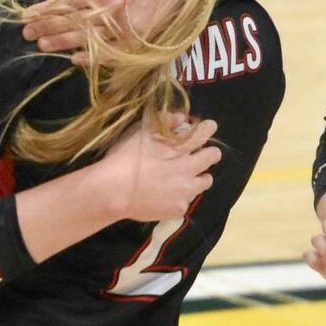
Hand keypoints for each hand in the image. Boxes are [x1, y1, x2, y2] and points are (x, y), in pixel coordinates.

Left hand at [22, 0, 177, 65]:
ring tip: (42, 45)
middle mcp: (107, 12)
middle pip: (68, 24)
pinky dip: (91, 58)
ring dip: (61, 43)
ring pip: (84, 40)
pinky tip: (74, 59)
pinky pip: (108, 54)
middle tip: (27, 34)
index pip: (62, 4)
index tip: (25, 17)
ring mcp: (121, 30)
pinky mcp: (135, 42)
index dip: (41, 12)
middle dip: (45, 28)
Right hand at [102, 115, 219, 222]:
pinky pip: (187, 201)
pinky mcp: (179, 209)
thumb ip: (163, 121)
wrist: (114, 191)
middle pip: (212, 158)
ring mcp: (185, 190)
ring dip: (200, 177)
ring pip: (205, 181)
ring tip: (187, 179)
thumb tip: (181, 117)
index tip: (209, 127)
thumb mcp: (139, 132)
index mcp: (179, 148)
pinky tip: (168, 197)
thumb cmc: (124, 158)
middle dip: (211, 154)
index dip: (208, 128)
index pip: (203, 133)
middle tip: (204, 155)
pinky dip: (181, 197)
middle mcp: (188, 168)